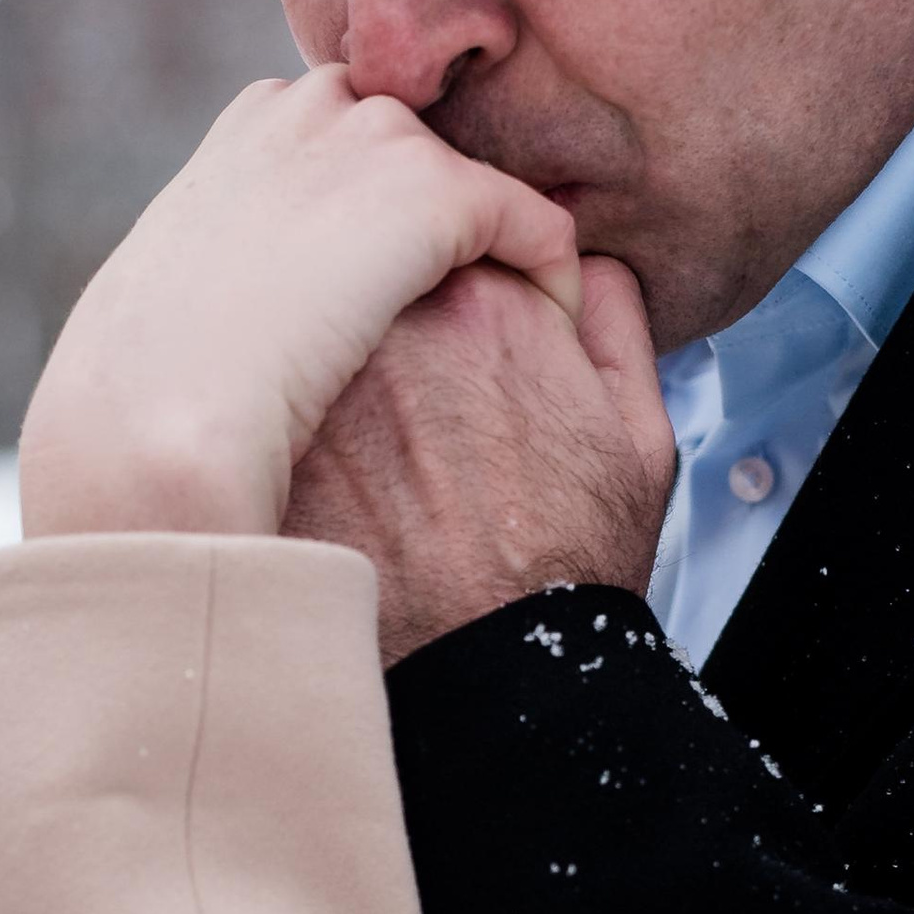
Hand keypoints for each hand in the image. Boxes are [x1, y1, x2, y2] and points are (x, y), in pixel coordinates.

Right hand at [20, 66, 581, 538]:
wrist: (160, 413)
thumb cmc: (141, 394)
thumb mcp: (164, 302)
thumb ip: (226, 274)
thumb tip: (241, 304)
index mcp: (250, 128)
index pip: (346, 130)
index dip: (380, 207)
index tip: (396, 285)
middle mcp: (314, 108)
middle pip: (421, 143)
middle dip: (443, 214)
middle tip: (474, 308)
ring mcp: (373, 145)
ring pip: (477, 185)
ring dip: (499, 252)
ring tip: (519, 340)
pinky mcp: (432, 195)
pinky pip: (534, 224)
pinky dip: (555, 277)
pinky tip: (557, 344)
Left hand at [284, 256, 676, 664]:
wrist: (498, 675)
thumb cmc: (571, 565)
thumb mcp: (639, 432)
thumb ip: (612, 318)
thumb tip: (576, 263)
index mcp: (488, 307)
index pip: (447, 238)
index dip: (464, 291)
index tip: (474, 352)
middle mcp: (396, 334)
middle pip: (373, 279)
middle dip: (394, 322)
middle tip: (424, 406)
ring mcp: (323, 391)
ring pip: (318, 339)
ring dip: (341, 374)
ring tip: (385, 453)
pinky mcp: (275, 453)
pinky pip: (275, 410)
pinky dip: (295, 432)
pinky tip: (343, 490)